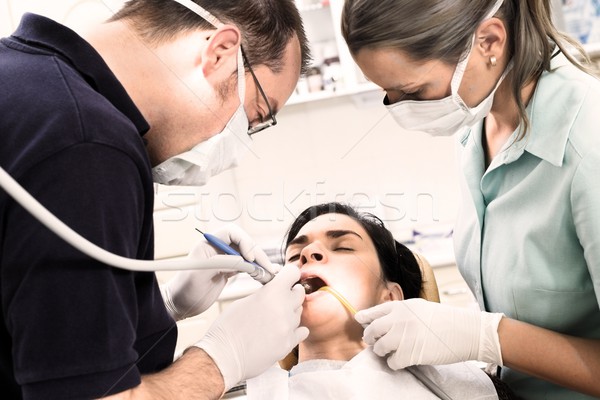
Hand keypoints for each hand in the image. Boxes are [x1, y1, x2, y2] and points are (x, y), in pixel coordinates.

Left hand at [161, 224, 279, 319]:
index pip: (233, 232)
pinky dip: (257, 271)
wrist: (179, 305)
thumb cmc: (184, 288)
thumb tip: (244, 260)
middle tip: (267, 269)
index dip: (244, 241)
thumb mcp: (200, 274)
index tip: (250, 257)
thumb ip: (221, 263)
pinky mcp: (229, 270)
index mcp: (209, 243)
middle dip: (258, 255)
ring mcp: (225, 259)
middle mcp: (219, 248)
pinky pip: (247, 266)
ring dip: (260, 263)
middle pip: (245, 244)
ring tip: (271, 274)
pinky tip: (265, 277)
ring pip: (248, 255)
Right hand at [195, 264, 307, 390]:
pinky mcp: (289, 344)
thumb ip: (265, 294)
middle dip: (291, 293)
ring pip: (298, 313)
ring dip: (289, 313)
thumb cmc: (228, 328)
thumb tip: (275, 290)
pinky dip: (294, 330)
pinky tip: (282, 331)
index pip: (293, 272)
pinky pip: (302, 331)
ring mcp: (288, 327)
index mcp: (271, 292)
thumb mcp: (244, 301)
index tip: (287, 278)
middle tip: (280, 298)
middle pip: (300, 293)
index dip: (289, 274)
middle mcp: (283, 307)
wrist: (224, 355)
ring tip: (272, 320)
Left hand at [355, 299, 503, 368]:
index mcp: (401, 307)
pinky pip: (392, 362)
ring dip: (382, 351)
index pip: (374, 311)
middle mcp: (398, 319)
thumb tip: (383, 320)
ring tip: (390, 352)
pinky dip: (394, 363)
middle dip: (370, 338)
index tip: (359, 320)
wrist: (465, 331)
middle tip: (373, 342)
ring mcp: (403, 336)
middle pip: (372, 330)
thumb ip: (401, 313)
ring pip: (379, 347)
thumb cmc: (445, 320)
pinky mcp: (409, 353)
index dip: (365, 318)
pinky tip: (402, 360)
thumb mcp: (420, 308)